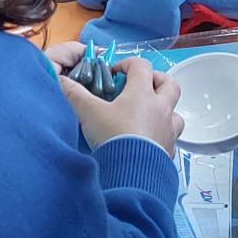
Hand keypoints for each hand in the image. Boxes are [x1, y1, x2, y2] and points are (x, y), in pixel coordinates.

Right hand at [53, 46, 183, 153]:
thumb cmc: (113, 136)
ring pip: (175, 112)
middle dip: (157, 80)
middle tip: (142, 85)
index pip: (141, 66)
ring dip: (165, 109)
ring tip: (149, 114)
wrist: (131, 173)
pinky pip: (170, 138)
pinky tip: (148, 141)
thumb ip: (75, 94)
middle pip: (169, 83)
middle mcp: (161, 108)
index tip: (115, 72)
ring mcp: (168, 130)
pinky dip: (161, 135)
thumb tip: (61, 81)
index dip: (128, 64)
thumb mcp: (89, 112)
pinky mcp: (168, 150)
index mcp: (143, 93)